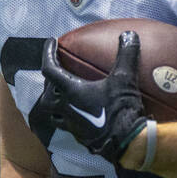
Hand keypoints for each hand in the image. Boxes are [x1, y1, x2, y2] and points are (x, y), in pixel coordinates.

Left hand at [34, 32, 148, 164]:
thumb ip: (126, 55)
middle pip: (46, 92)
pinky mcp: (78, 136)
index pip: (49, 68)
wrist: (127, 143)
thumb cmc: (121, 110)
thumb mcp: (125, 79)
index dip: (47, 53)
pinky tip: (77, 113)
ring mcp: (70, 124)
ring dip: (53, 101)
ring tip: (61, 94)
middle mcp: (64, 108)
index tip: (51, 42)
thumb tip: (129, 34)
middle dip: (49, 80)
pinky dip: (66, 116)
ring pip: (51, 112)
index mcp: (70, 91)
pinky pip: (65, 124)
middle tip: (57, 70)